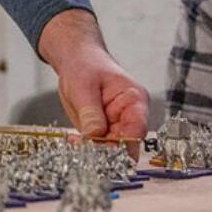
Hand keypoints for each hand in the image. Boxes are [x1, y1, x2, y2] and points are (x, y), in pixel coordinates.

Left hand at [39, 9, 149, 139]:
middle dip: (104, 151)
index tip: (103, 151)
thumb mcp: (83, 86)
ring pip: (111, 150)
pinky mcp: (103, 131)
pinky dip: (87, 148)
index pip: (137, 130)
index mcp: (135, 100)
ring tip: (75, 143)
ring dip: (93, 152)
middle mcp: (130, 116)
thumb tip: (95, 136)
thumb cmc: (85, 64)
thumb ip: (91, 112)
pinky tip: (74, 141)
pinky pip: (98, 147)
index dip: (122, 145)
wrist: (76, 59)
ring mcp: (117, 125)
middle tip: (83, 149)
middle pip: (125, 145)